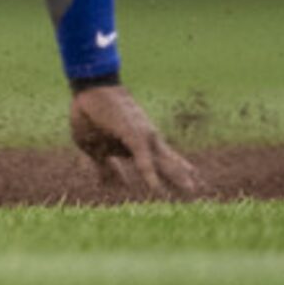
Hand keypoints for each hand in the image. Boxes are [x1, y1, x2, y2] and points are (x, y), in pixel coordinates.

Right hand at [69, 83, 202, 196]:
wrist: (88, 89)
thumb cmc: (88, 116)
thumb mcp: (93, 148)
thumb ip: (106, 168)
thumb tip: (110, 188)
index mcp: (134, 146)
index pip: (151, 166)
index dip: (157, 179)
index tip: (163, 195)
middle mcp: (144, 142)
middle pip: (165, 165)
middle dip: (178, 179)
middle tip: (195, 192)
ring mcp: (142, 138)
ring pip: (163, 163)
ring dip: (176, 178)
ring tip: (193, 191)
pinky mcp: (134, 136)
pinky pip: (143, 160)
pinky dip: (150, 175)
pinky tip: (156, 190)